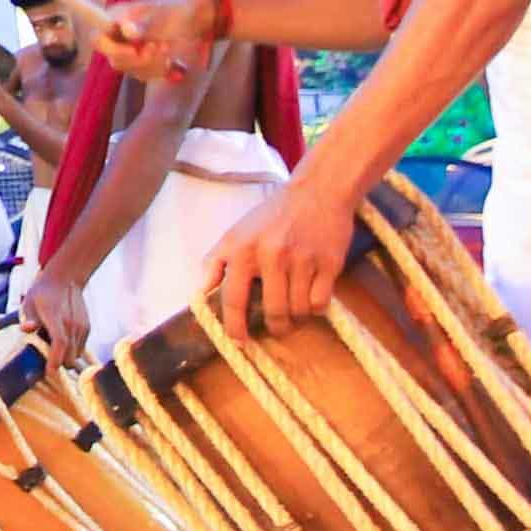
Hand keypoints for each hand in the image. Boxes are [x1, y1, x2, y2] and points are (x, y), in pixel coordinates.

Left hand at [21, 263, 92, 365]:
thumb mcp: (29, 302)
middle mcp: (71, 323)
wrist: (66, 279)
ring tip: (52, 349)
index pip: (60, 342)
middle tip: (46, 363)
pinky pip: (81, 348)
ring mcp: (81, 326)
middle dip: (58, 363)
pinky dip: (72, 350)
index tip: (49, 371)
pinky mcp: (87, 328)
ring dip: (65, 357)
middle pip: (69, 355)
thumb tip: (26, 328)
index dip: (55, 360)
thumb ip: (28, 318)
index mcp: (55, 317)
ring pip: (76, 355)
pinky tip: (62, 342)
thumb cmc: (43, 293)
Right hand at [84, 0, 220, 89]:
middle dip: (141, 59)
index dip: (112, 49)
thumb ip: (143, 25)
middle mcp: (118, 36)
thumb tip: (127, 30)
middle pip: (116, 59)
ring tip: (171, 51)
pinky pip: (145, 75)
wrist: (197, 18)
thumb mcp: (161, 15)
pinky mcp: (142, 63)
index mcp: (115, 18)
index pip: (97, 38)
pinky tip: (177, 66)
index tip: (136, 51)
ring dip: (155, 65)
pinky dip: (162, 71)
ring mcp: (129, 50)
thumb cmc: (176, 9)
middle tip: (163, 48)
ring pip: (131, 70)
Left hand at [197, 179, 356, 335]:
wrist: (318, 190)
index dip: (235, 327)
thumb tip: (200, 294)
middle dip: (275, 327)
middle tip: (277, 327)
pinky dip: (315, 307)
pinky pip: (320, 303)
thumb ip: (215, 263)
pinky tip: (311, 295)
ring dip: (297, 318)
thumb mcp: (236, 232)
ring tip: (295, 308)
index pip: (234, 300)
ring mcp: (302, 260)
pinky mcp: (329, 264)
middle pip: (273, 313)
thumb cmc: (273, 215)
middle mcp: (272, 256)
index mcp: (244, 250)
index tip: (239, 340)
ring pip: (298, 311)